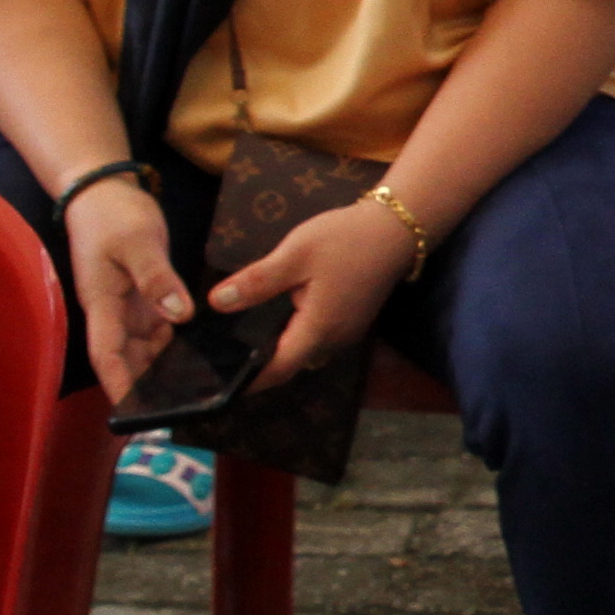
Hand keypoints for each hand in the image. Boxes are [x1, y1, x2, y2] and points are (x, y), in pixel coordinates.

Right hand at [65, 170, 193, 402]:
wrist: (104, 192)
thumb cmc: (113, 216)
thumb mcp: (138, 243)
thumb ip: (158, 279)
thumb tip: (180, 316)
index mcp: (102, 303)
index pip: (106, 354)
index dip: (118, 384)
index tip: (133, 412)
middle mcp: (112, 312)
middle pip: (126, 359)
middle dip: (145, 387)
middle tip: (179, 411)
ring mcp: (127, 307)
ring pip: (143, 348)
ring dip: (162, 369)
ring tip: (195, 392)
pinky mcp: (143, 298)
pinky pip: (157, 330)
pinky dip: (172, 346)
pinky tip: (198, 357)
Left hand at [209, 195, 426, 390]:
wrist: (396, 228)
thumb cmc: (345, 239)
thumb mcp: (295, 254)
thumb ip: (256, 282)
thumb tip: (217, 303)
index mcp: (319, 328)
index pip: (279, 368)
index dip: (250, 380)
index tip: (221, 386)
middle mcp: (335, 338)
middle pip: (291, 361)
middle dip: (260, 363)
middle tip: (221, 356)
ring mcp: (347, 330)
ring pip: (305, 348)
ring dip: (279, 346)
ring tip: (242, 336)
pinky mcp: (352, 319)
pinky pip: (318, 335)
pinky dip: (296, 332)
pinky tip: (278, 313)